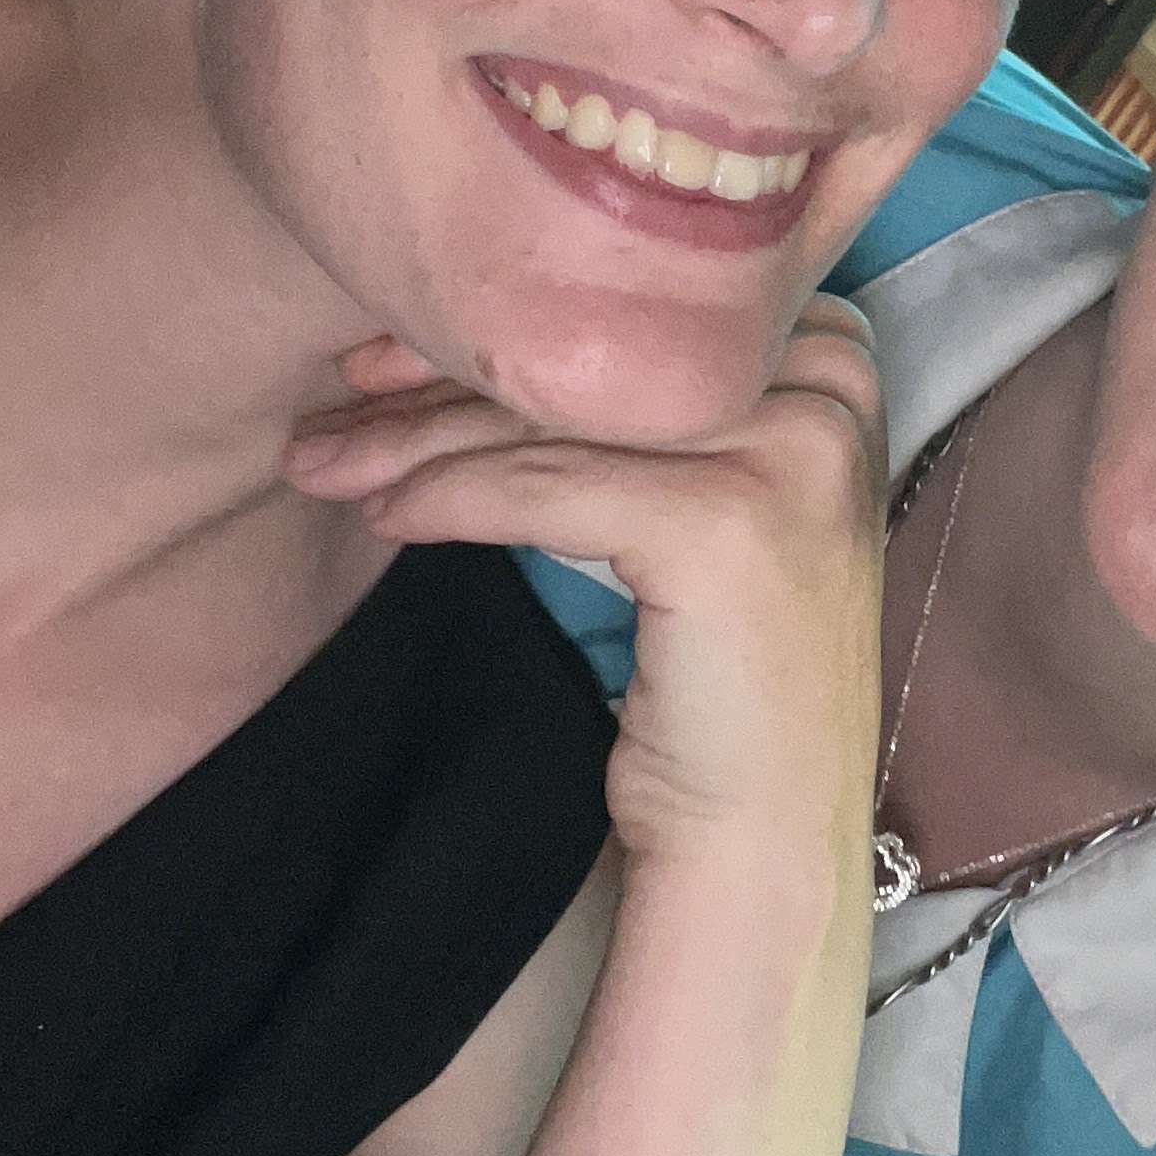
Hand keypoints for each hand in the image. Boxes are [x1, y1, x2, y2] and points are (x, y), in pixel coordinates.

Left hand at [281, 310, 885, 875]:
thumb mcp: (699, 514)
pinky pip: (543, 487)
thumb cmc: (722, 687)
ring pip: (556, 422)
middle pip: (595, 362)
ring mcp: (786, 456)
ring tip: (324, 460)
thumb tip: (467, 345)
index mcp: (831, 368)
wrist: (767, 839)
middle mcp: (826, 394)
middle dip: (443, 376)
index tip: (394, 355)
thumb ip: (642, 424)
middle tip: (334, 396)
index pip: (634, 317)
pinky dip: (447, 497)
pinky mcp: (724, 525)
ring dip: (415, 440)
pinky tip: (384, 513)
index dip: (509, 324)